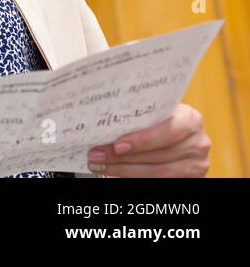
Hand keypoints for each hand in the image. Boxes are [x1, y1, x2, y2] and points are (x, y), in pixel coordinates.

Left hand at [87, 103, 210, 176]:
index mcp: (190, 119)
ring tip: (102, 165)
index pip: (168, 131)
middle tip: (98, 155)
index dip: (142, 140)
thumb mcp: (155, 114)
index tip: (117, 145)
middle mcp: (198, 142)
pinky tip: (117, 171)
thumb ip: (139, 117)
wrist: (179, 135)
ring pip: (157, 172)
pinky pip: (160, 181)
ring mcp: (197, 163)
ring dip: (125, 169)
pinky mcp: (192, 178)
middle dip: (123, 157)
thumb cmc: (161, 120)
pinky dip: (135, 177)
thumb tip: (102, 125)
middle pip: (158, 155)